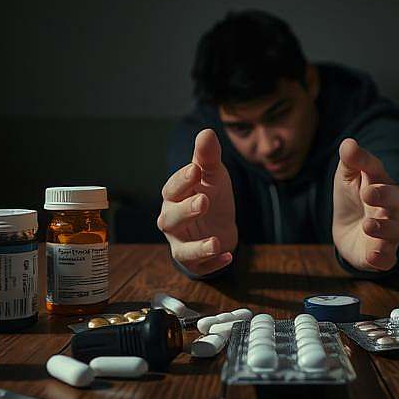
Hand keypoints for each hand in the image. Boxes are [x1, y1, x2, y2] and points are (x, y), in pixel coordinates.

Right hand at [158, 129, 237, 275]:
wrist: (219, 226)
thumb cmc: (209, 195)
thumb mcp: (212, 176)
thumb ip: (208, 158)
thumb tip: (206, 133)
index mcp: (174, 197)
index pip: (172, 188)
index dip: (181, 180)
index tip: (195, 169)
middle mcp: (172, 221)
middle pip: (170, 218)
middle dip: (186, 210)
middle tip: (204, 201)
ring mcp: (181, 243)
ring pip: (182, 248)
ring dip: (198, 246)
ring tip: (215, 241)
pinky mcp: (195, 261)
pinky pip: (200, 266)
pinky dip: (214, 263)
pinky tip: (228, 256)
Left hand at [331, 138, 398, 271]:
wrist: (347, 231)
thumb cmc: (352, 200)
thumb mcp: (346, 178)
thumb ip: (350, 161)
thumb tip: (348, 143)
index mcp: (381, 184)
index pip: (378, 170)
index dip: (368, 163)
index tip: (354, 155)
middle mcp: (391, 207)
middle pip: (398, 199)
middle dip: (385, 196)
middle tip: (368, 194)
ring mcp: (389, 232)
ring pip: (398, 229)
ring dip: (384, 228)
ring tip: (368, 225)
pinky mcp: (383, 254)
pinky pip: (389, 258)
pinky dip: (383, 258)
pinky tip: (374, 255)